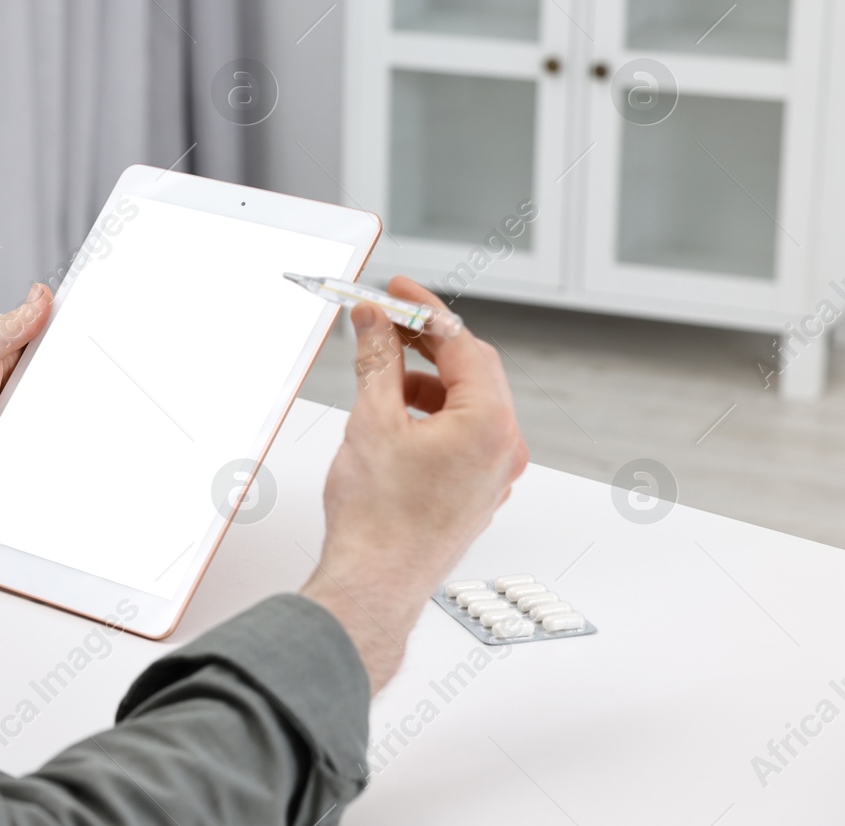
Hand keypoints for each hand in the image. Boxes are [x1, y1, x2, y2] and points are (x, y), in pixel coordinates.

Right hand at [300, 276, 526, 692]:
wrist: (374, 583)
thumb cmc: (379, 521)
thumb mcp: (371, 421)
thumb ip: (376, 359)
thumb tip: (374, 322)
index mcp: (490, 424)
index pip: (462, 342)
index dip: (424, 309)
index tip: (396, 291)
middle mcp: (503, 447)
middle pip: (471, 369)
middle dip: (425, 341)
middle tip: (386, 318)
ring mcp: (493, 471)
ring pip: (465, 402)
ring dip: (424, 378)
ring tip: (379, 372)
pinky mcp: (474, 489)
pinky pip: (461, 432)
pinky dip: (430, 413)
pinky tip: (393, 413)